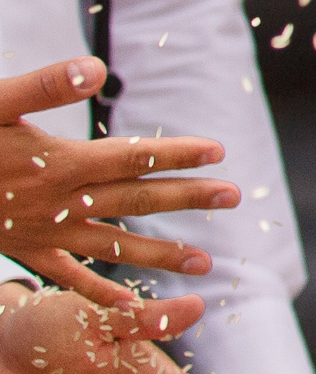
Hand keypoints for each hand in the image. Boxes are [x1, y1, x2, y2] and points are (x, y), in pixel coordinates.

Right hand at [0, 58, 233, 297]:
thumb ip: (42, 87)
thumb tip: (96, 67)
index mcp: (57, 163)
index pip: (133, 157)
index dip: (176, 154)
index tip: (220, 152)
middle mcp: (57, 202)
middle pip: (136, 200)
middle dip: (188, 198)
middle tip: (236, 197)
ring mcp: (41, 232)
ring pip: (113, 244)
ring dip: (161, 254)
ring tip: (208, 264)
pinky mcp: (22, 250)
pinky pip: (68, 279)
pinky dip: (100, 295)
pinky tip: (133, 306)